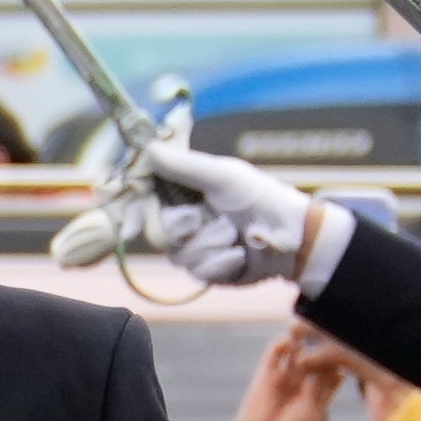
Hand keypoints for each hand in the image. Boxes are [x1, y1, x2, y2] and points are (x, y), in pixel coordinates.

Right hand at [129, 143, 335, 294]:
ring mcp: (195, 245)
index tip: (129, 230)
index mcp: (185, 189)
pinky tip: (239, 255)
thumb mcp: (222, 176)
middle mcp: (186, 217)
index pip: (145, 198)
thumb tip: (147, 148)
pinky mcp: (207, 270)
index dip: (133, 213)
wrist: (291, 239)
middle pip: (156, 230)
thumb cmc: (261, 198)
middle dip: (182, 227)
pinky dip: (222, 262)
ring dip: (210, 244)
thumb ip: (183, 165)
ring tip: (234, 235)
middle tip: (201, 220)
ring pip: (178, 254)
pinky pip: (198, 271)